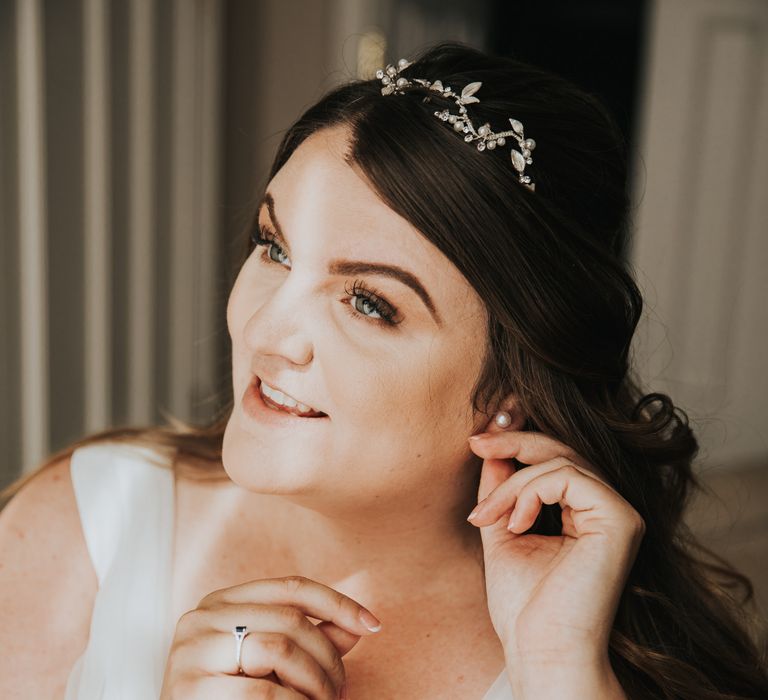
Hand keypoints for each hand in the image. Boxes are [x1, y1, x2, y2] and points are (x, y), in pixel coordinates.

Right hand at [159, 575, 382, 699]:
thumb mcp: (271, 664)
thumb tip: (359, 625)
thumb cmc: (230, 697)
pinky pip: (262, 693)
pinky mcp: (189, 689)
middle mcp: (202, 617)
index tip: (373, 624)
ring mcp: (191, 651)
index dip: (338, 603)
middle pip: (290, 620)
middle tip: (341, 689)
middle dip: (329, 657)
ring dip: (315, 682)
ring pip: (280, 649)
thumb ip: (309, 640)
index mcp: (222, 601)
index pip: (292, 587)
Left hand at [466, 427, 644, 671]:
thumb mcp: (503, 531)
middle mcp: (608, 510)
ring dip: (512, 484)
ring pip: (560, 462)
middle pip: (561, 450)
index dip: (517, 443)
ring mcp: (618, 513)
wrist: (540, 650)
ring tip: (487, 518)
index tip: (476, 441)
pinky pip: (568, 478)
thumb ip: (501, 490)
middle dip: (513, 443)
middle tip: (475, 444)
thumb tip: (490, 449)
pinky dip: (532, 493)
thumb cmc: (524, 604)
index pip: (554, 460)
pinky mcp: (620, 519)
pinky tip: (518, 525)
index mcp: (585, 514)